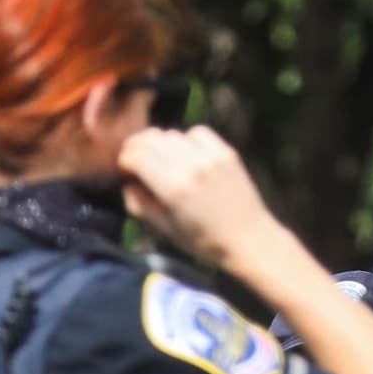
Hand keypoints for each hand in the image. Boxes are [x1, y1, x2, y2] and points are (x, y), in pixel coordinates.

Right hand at [118, 128, 289, 273]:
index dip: (124, 160)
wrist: (248, 239)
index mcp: (172, 188)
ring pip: (171, 133)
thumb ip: (139, 205)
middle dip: (137, 147)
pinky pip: (197, 132)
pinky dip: (187, 140)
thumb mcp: (164, 231)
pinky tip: (188, 154)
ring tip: (162, 159)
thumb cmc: (203, 241)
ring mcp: (209, 156)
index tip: (125, 170)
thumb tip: (127, 183)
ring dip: (161, 144)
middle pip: (150, 139)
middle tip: (137, 160)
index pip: (135, 155)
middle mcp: (190, 166)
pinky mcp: (226, 152)